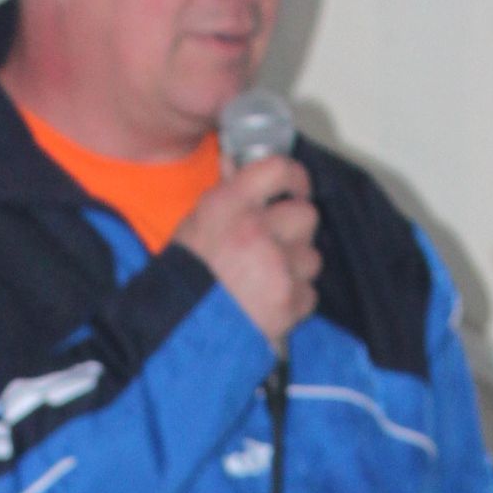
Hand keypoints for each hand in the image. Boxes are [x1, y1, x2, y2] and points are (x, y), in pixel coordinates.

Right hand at [174, 155, 319, 346]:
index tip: (298, 190)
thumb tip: (236, 161)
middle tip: (277, 247)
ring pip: (312, 258)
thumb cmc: (187, 277)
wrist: (181, 330)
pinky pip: (309, 294)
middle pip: (306, 215)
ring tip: (267, 283)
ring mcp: (275, 267)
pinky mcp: (288, 301)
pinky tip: (269, 306)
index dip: (296, 179)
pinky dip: (294, 301)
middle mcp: (255, 229)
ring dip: (295, 270)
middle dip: (296, 232)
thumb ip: (226, 194)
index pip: (279, 170)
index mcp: (230, 204)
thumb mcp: (197, 224)